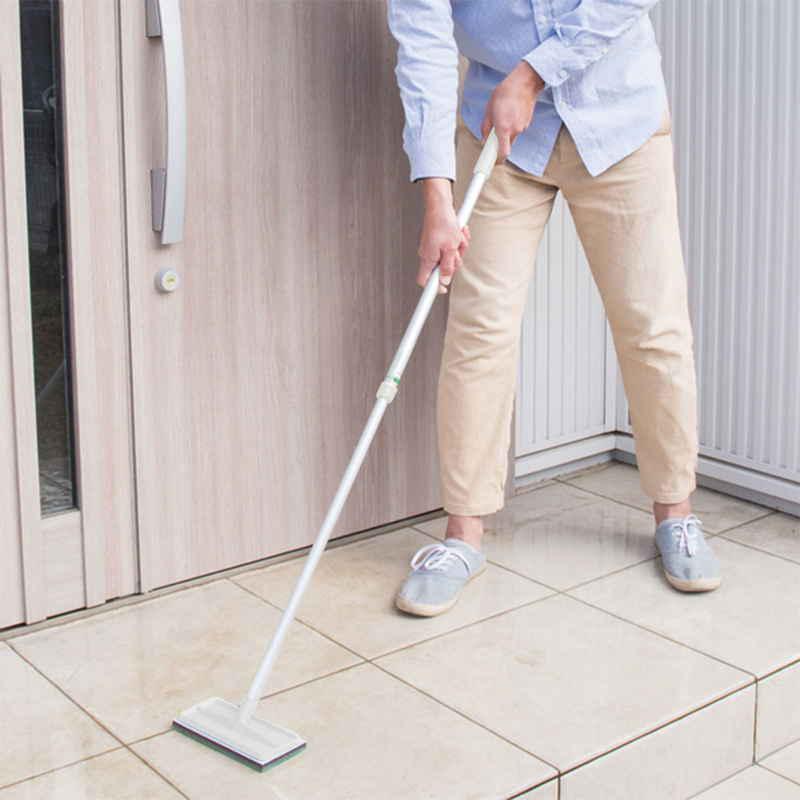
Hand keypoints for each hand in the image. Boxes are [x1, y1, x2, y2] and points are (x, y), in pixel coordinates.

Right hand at [417, 178, 469, 293]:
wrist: (440, 205)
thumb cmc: (443, 223)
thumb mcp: (451, 247)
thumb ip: (448, 266)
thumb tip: (445, 281)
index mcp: (428, 258)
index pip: (425, 281)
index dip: (433, 288)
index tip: (443, 291)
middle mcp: (428, 255)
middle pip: (443, 268)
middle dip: (455, 260)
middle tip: (458, 250)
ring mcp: (433, 248)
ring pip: (450, 256)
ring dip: (459, 248)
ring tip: (459, 236)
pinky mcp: (439, 241)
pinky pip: (451, 247)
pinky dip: (457, 241)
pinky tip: (459, 232)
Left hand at [481, 61, 544, 160]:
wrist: (523, 82)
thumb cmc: (504, 94)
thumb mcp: (489, 111)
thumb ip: (486, 128)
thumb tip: (485, 139)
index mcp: (503, 128)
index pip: (503, 153)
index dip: (498, 160)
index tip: (492, 163)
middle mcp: (515, 130)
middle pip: (507, 145)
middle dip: (500, 141)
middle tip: (495, 131)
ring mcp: (523, 127)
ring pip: (512, 136)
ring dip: (507, 131)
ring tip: (504, 115)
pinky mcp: (528, 123)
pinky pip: (518, 129)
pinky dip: (514, 124)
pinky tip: (512, 112)